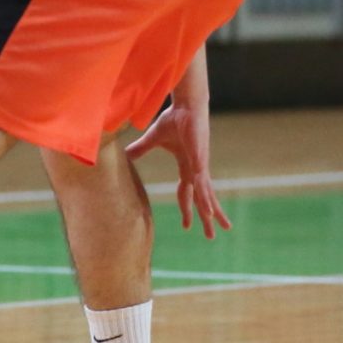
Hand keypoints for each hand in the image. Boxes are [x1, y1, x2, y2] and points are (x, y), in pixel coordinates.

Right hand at [125, 53, 230, 239]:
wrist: (186, 106)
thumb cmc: (173, 118)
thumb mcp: (153, 139)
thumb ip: (141, 149)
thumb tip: (126, 154)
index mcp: (187, 165)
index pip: (186, 191)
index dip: (187, 207)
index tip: (188, 225)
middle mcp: (197, 169)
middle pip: (202, 198)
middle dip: (207, 217)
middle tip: (211, 236)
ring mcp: (200, 166)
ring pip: (205, 195)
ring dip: (210, 212)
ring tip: (217, 227)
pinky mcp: (200, 161)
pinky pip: (201, 184)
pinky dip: (205, 198)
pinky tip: (210, 211)